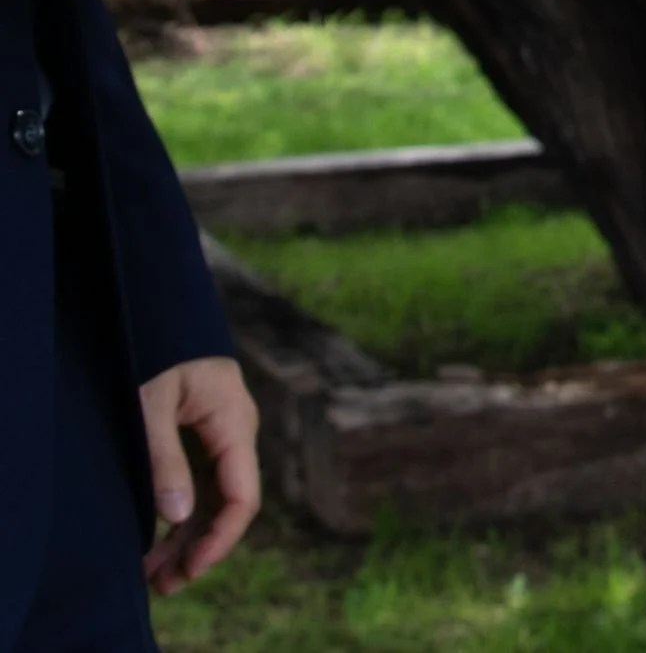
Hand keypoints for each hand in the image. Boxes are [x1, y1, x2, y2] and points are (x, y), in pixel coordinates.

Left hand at [139, 356, 260, 596]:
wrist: (159, 310)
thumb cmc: (155, 350)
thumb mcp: (151, 403)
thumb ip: (165, 459)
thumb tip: (179, 517)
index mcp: (235, 420)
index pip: (243, 497)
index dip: (220, 540)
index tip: (189, 570)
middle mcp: (238, 431)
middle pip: (230, 505)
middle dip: (199, 548)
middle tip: (160, 585)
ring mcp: (224, 434)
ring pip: (216, 499)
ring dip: (189, 538)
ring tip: (152, 574)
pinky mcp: (207, 434)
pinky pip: (205, 484)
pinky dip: (185, 516)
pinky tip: (159, 540)